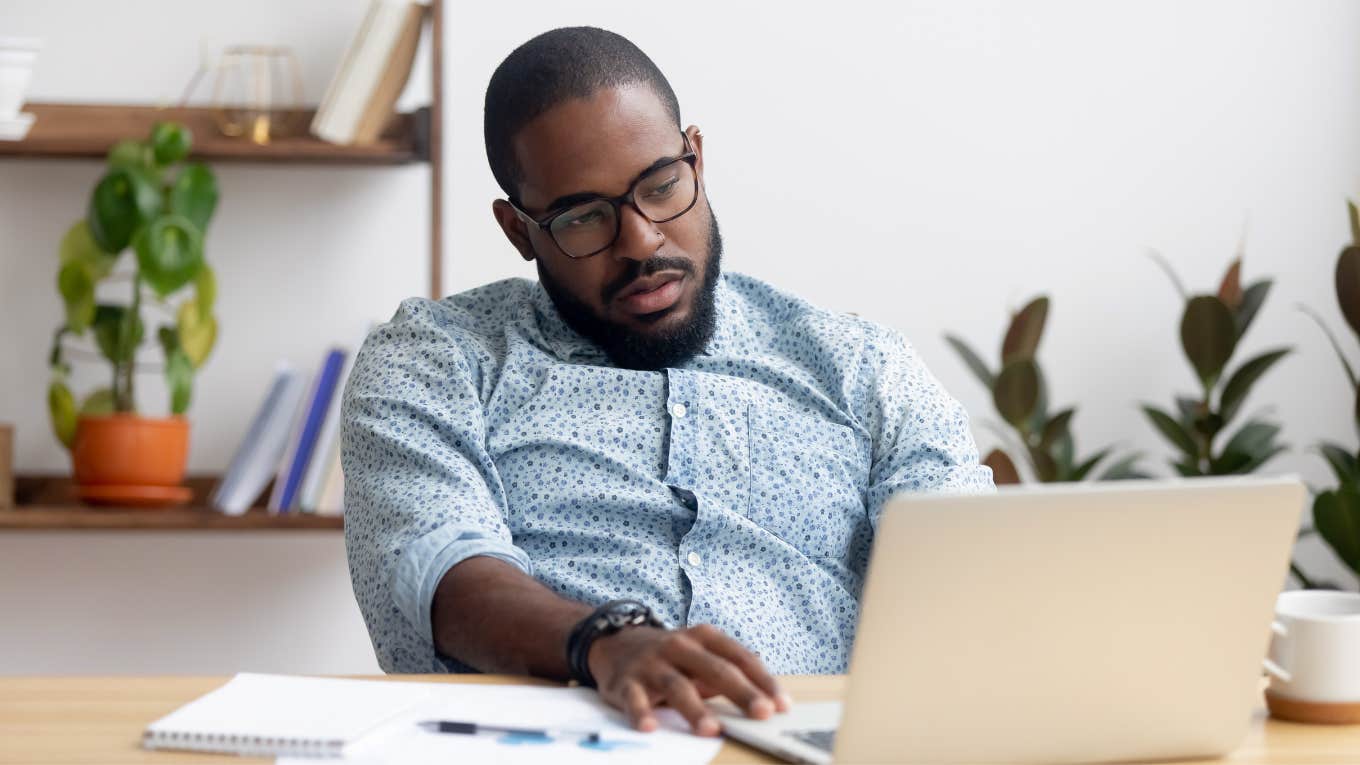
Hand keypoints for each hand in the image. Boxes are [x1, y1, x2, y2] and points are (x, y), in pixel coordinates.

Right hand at [587, 623, 791, 735]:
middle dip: (741, 693)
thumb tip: (771, 694)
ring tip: (711, 729)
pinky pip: (633, 699)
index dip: (763, 681)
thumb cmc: (671, 656)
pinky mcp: (626, 682)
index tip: (782, 704)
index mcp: (704, 638)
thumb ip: (732, 670)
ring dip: (695, 709)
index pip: (740, 658)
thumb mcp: (702, 654)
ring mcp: (651, 664)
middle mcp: (679, 646)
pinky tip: (650, 727)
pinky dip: (641, 713)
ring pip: (677, 686)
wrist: (615, 643)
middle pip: (715, 670)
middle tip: (762, 713)